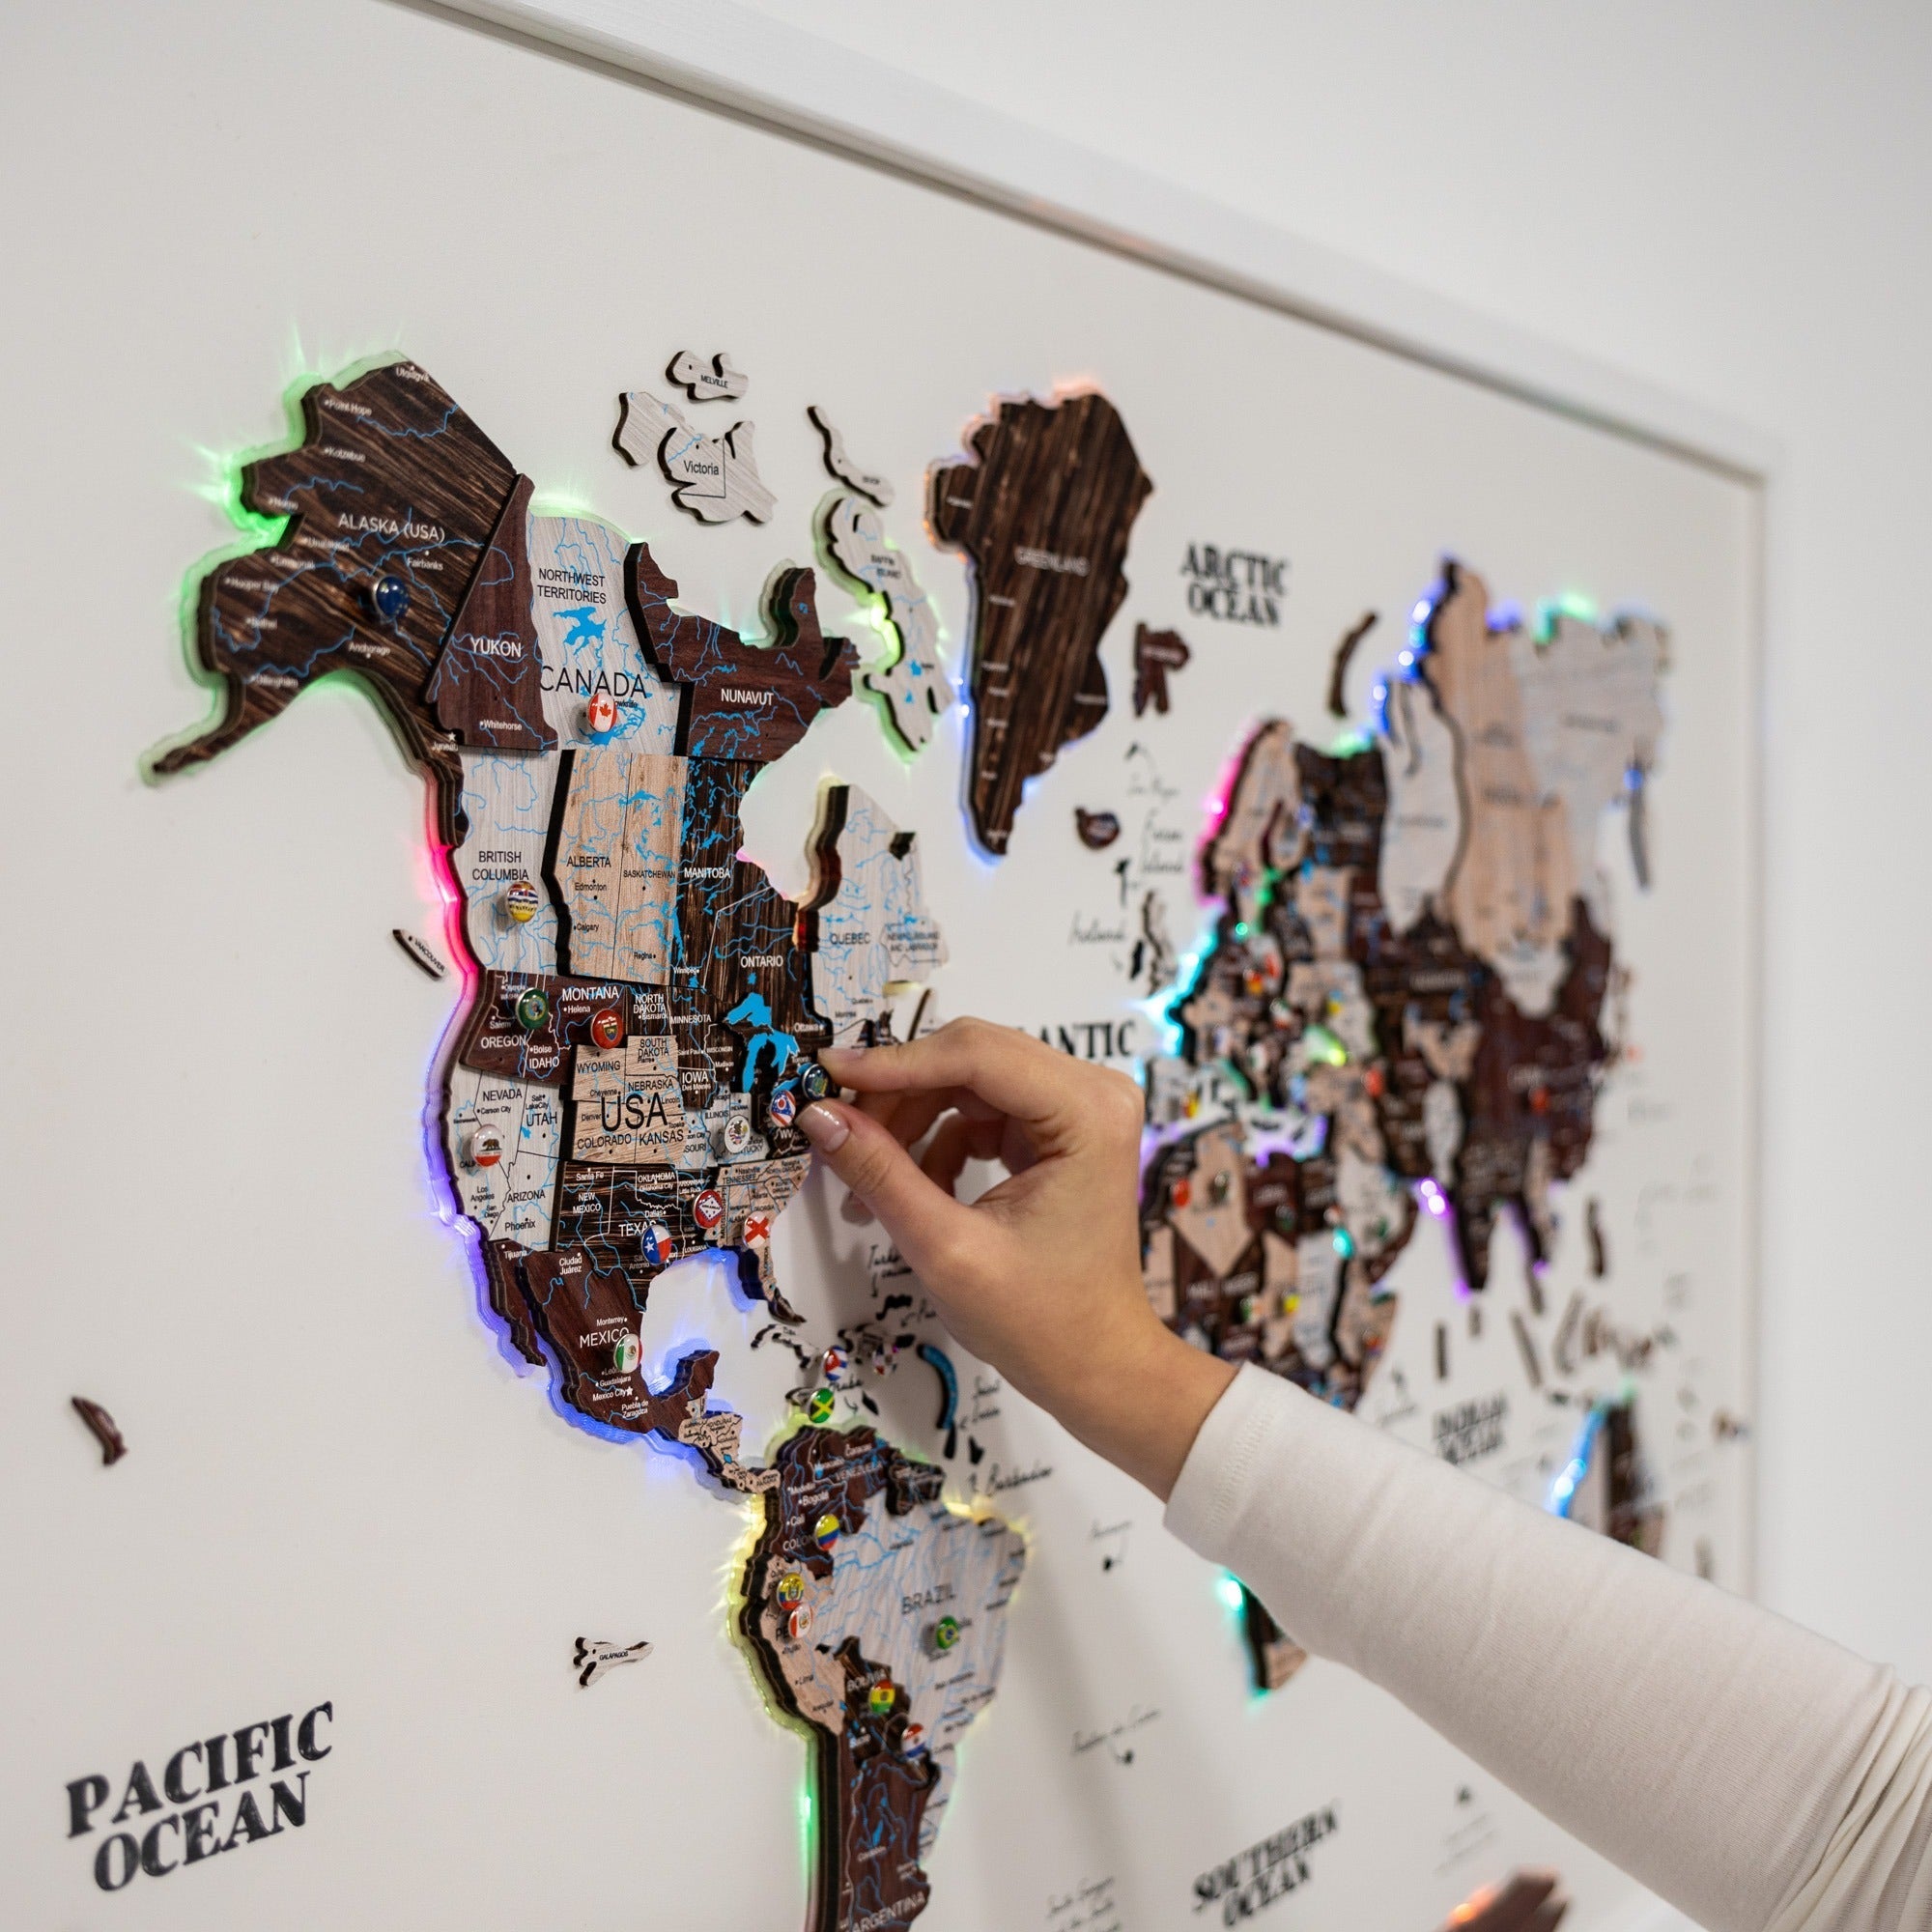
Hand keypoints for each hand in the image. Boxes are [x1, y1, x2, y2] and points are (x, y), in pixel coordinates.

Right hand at [797, 1019, 1234, 1497]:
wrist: (1098, 1367)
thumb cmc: (1042, 1322)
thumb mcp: (946, 1249)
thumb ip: (881, 1174)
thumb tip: (818, 1114)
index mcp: (1088, 1112)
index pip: (976, 1055)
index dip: (895, 1063)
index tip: (827, 1076)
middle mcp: (1093, 1092)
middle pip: (972, 1057)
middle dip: (899, 1094)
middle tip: (835, 1129)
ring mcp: (1079, 1108)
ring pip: (968, 1080)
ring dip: (912, 1122)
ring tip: (868, 1186)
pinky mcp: (1059, 1129)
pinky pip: (980, 1108)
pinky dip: (936, 1141)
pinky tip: (911, 1191)